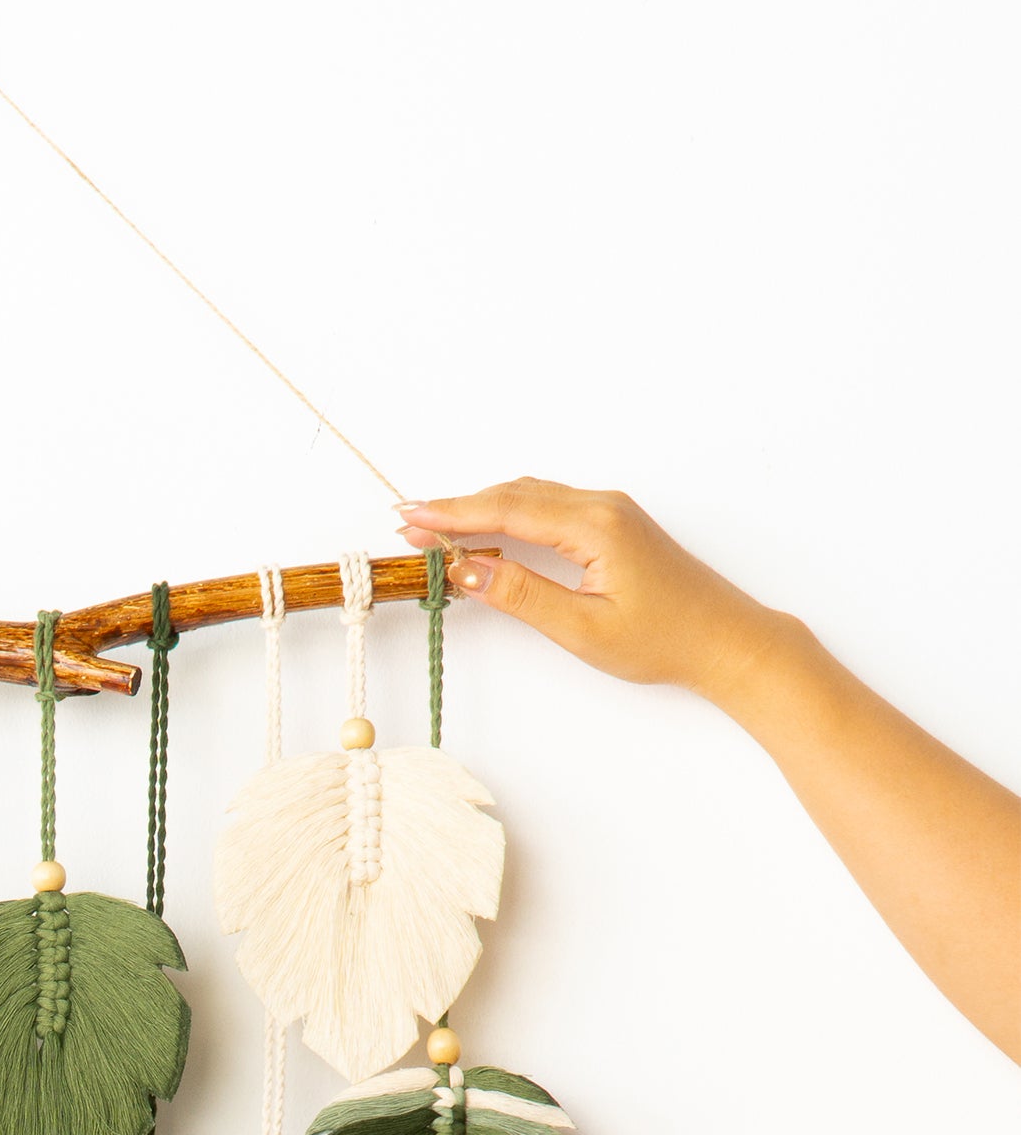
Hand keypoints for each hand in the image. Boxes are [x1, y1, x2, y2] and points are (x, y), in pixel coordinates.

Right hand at [395, 478, 803, 709]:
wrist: (726, 640)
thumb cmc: (664, 640)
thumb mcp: (583, 629)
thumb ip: (521, 596)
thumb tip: (466, 572)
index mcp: (594, 526)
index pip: (506, 511)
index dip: (452, 513)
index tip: (407, 516)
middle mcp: (602, 506)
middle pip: (514, 494)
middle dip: (458, 507)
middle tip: (407, 522)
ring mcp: (610, 511)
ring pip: (531, 496)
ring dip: (482, 507)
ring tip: (436, 526)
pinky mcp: (615, 524)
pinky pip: (549, 506)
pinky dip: (510, 513)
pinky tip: (488, 530)